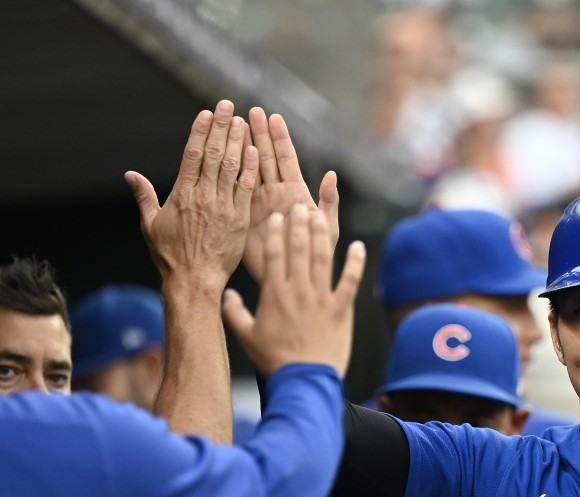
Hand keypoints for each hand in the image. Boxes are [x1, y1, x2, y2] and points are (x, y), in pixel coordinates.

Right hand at [126, 100, 257, 291]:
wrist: (194, 280)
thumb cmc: (170, 255)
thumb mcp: (151, 225)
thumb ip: (144, 196)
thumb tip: (130, 175)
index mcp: (182, 194)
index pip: (192, 154)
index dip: (200, 131)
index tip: (207, 113)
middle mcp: (203, 196)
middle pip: (213, 154)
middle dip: (221, 127)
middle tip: (228, 106)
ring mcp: (223, 207)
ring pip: (231, 167)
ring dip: (237, 141)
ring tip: (242, 121)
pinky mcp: (239, 219)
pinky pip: (245, 189)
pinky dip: (249, 169)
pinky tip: (254, 150)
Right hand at [223, 205, 363, 376]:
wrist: (304, 380)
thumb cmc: (275, 360)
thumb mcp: (246, 336)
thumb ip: (233, 313)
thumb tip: (225, 294)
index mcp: (274, 294)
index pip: (272, 255)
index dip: (274, 233)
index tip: (275, 216)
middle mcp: (298, 291)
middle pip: (298, 250)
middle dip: (298, 225)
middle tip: (298, 205)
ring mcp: (321, 299)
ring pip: (322, 259)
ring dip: (321, 235)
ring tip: (320, 215)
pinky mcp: (341, 310)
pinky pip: (350, 282)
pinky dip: (355, 264)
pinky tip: (358, 246)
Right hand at [243, 107, 338, 282]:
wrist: (294, 279)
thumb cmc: (315, 255)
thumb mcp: (326, 230)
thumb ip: (329, 203)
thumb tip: (330, 175)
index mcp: (296, 193)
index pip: (286, 160)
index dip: (280, 138)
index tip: (273, 117)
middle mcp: (276, 194)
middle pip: (267, 158)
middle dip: (259, 134)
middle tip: (251, 111)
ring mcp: (259, 203)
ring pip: (251, 169)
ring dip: (245, 146)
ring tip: (236, 123)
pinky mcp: (246, 215)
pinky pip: (238, 191)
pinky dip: (233, 172)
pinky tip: (226, 154)